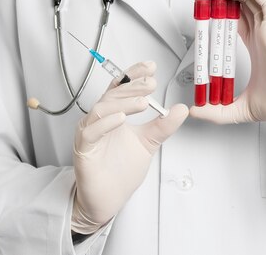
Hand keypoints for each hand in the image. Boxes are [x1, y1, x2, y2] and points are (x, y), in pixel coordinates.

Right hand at [72, 61, 187, 233]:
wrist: (108, 198)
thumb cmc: (121, 170)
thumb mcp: (149, 143)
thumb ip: (163, 126)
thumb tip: (181, 109)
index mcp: (113, 115)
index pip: (121, 88)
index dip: (133, 75)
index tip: (150, 67)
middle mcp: (99, 120)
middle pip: (113, 95)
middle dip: (133, 86)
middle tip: (151, 83)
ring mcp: (89, 134)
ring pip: (101, 109)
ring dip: (123, 102)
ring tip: (143, 102)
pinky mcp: (83, 150)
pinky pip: (91, 132)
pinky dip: (106, 123)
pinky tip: (122, 118)